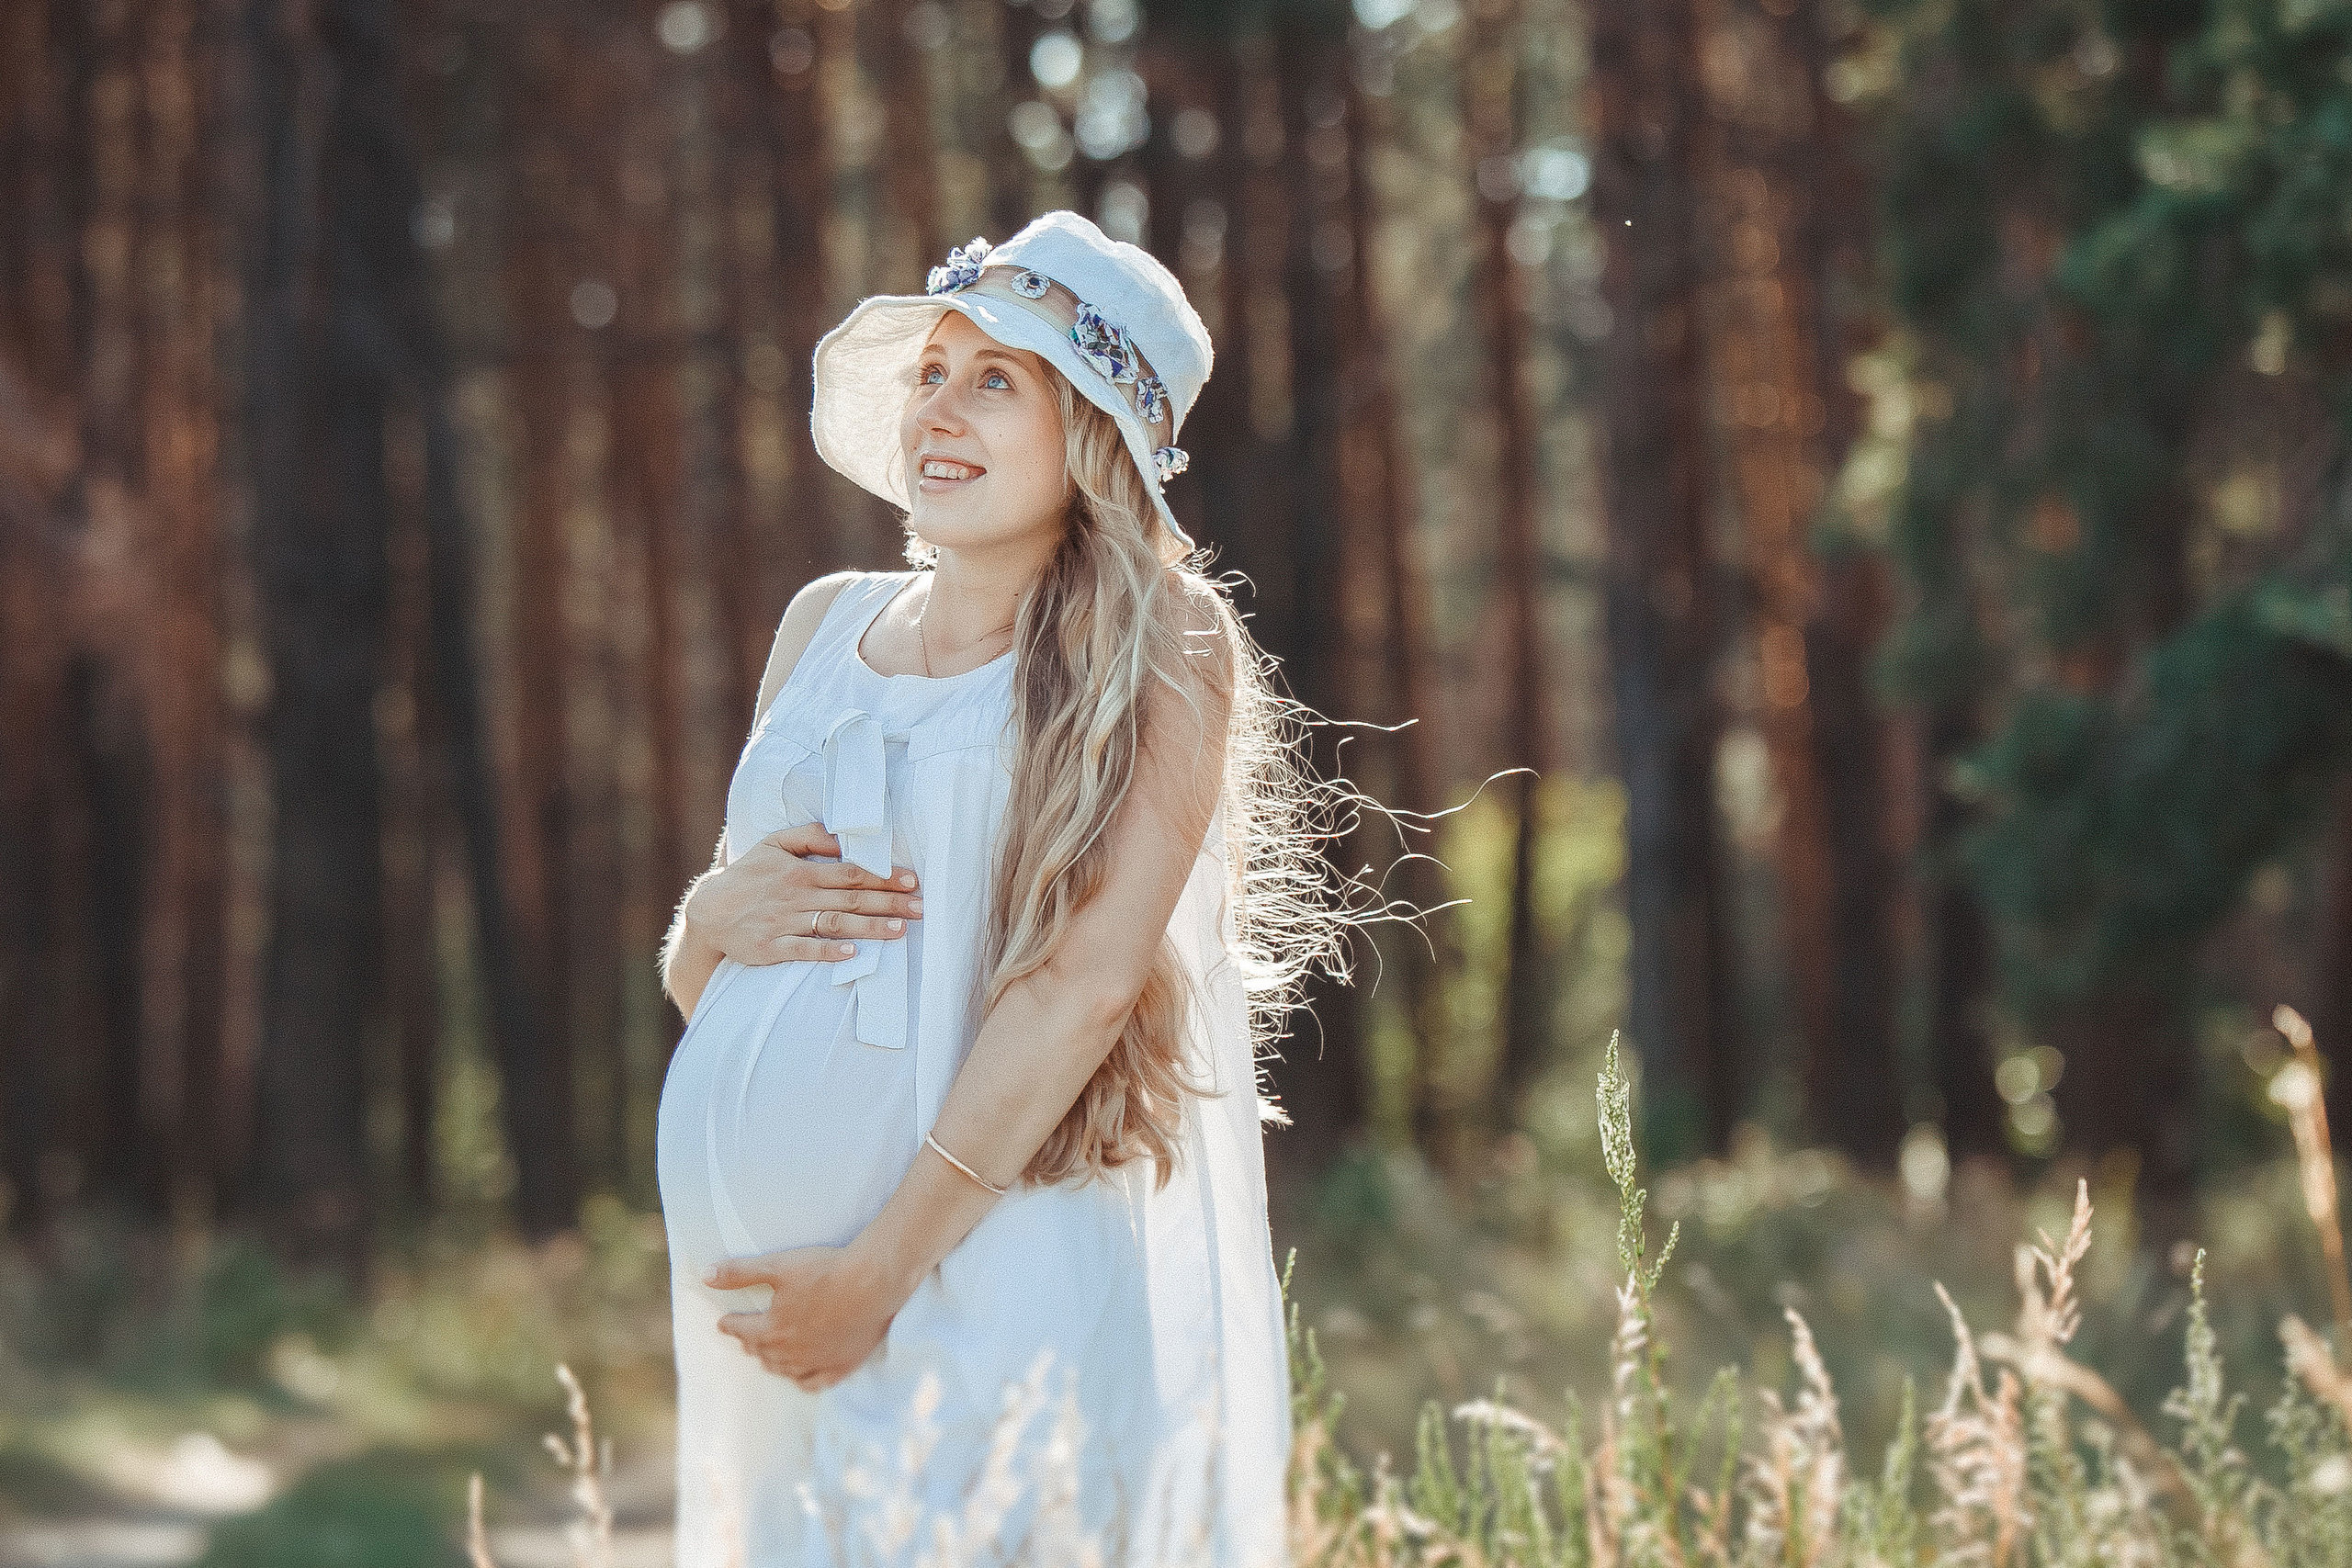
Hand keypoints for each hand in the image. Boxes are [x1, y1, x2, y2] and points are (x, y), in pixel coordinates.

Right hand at [683, 824, 921, 967]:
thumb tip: (842, 835)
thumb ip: (809, 836)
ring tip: (899, 931)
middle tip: (920, 908)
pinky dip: (828, 951)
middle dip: (888, 903)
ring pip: (834, 924)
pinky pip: (804, 949)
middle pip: (850, 899)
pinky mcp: (773, 947)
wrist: (708, 911)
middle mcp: (796, 896)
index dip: (882, 876)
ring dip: (868, 927)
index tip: (911, 880)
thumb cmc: (748, 875)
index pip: (850, 872)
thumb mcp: (773, 844)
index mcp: (800, 871)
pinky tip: (853, 952)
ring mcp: (785, 923)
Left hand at [709, 1246, 904, 1390]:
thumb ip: (740, 1273)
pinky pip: (815, 1382)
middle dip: (750, 1343)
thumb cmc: (825, 1271)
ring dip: (772, 1362)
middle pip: (761, 1352)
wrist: (873, 1283)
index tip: (724, 1322)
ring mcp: (816, 1361)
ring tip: (768, 1357)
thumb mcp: (778, 1266)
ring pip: (784, 1370)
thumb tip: (706, 1276)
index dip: (730, 1324)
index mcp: (772, 1329)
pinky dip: (803, 1381)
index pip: (741, 1330)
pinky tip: (799, 1378)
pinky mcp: (841, 1365)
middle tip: (746, 1337)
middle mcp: (790, 1352)